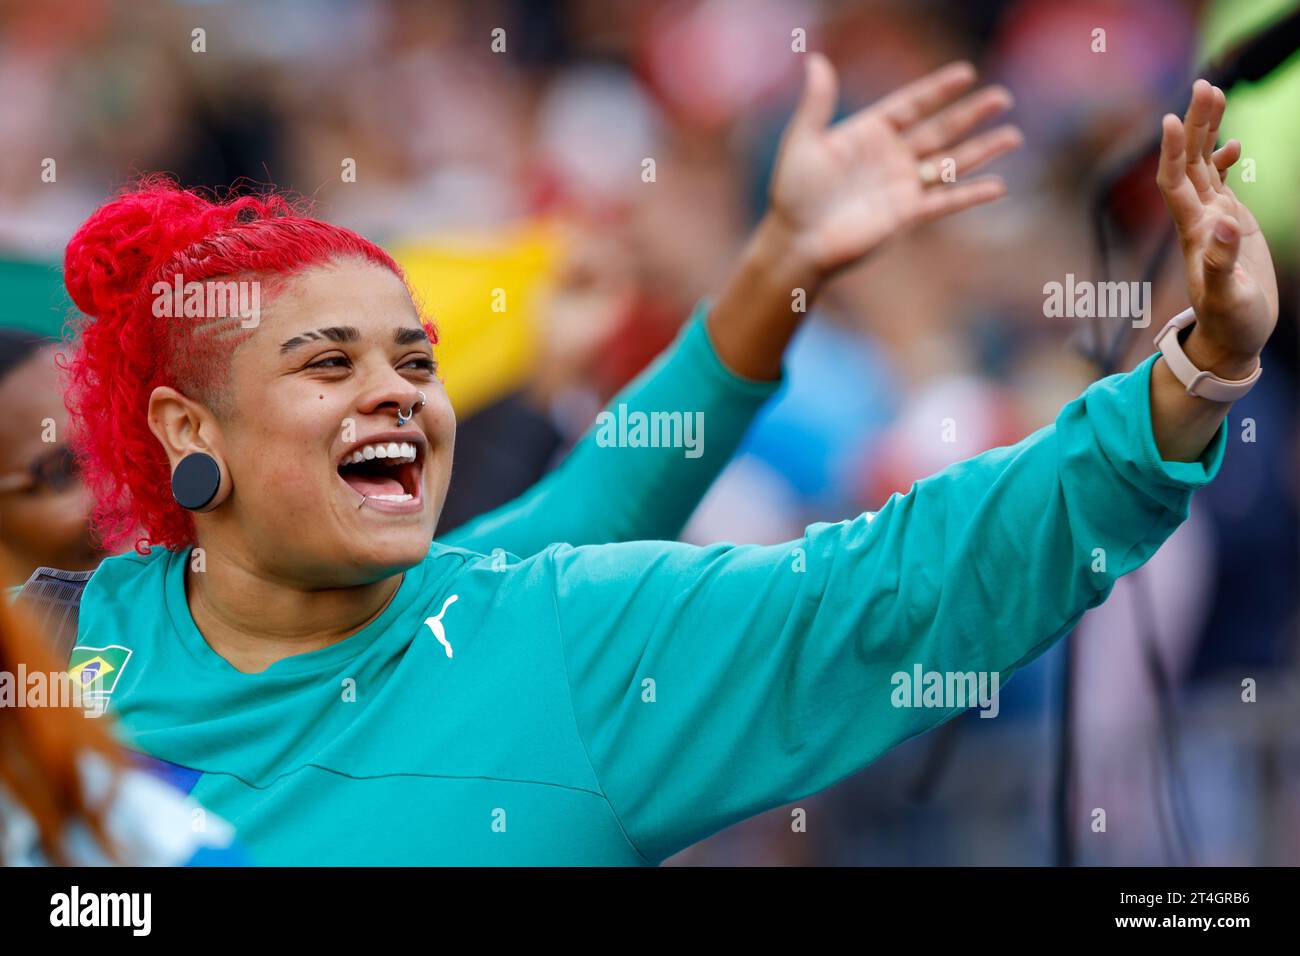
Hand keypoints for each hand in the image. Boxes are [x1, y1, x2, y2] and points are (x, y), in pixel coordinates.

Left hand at [767, 53, 1021, 279]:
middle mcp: (892, 156)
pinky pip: (945, 202)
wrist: (798, 240)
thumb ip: (817, 102)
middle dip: (971, 115)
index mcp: (870, 133)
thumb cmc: (794, 191)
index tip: (966, 73)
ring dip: (982, 150)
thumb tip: (816, 58)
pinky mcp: (906, 215)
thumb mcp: (804, 141)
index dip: (938, 90)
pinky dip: (970, 195)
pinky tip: (998, 186)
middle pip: (940, 130)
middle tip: (1002, 98)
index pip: (912, 105)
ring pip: (950, 163)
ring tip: (1013, 136)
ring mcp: (902, 186)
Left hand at [1157, 79, 1277, 376]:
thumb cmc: (1229, 323)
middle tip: (1204, 84)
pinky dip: (1222, 158)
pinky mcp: (1228, 224)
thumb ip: (1223, 263)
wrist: (1231, 339)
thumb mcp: (1227, 297)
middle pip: (1187, 162)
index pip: (1173, 183)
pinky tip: (1232, 142)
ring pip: (1202, 165)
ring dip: (1205, 131)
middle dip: (1193, 123)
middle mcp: (1197, 220)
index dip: (1169, 153)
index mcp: (1194, 232)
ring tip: (1214, 92)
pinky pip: (1218, 182)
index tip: (1169, 120)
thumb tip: (1224, 225)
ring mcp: (1212, 219)